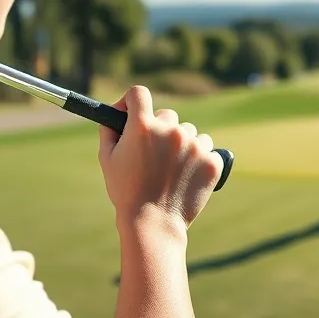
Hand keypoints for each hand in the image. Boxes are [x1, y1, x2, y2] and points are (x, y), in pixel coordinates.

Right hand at [98, 86, 222, 228]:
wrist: (153, 224)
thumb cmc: (126, 192)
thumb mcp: (107, 160)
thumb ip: (109, 131)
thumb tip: (115, 115)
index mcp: (142, 126)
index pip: (138, 93)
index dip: (132, 101)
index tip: (131, 113)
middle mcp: (170, 130)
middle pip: (167, 115)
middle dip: (159, 129)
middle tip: (154, 153)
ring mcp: (193, 145)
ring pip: (190, 132)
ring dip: (182, 144)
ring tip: (172, 168)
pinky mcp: (211, 161)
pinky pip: (208, 149)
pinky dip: (200, 159)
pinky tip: (188, 175)